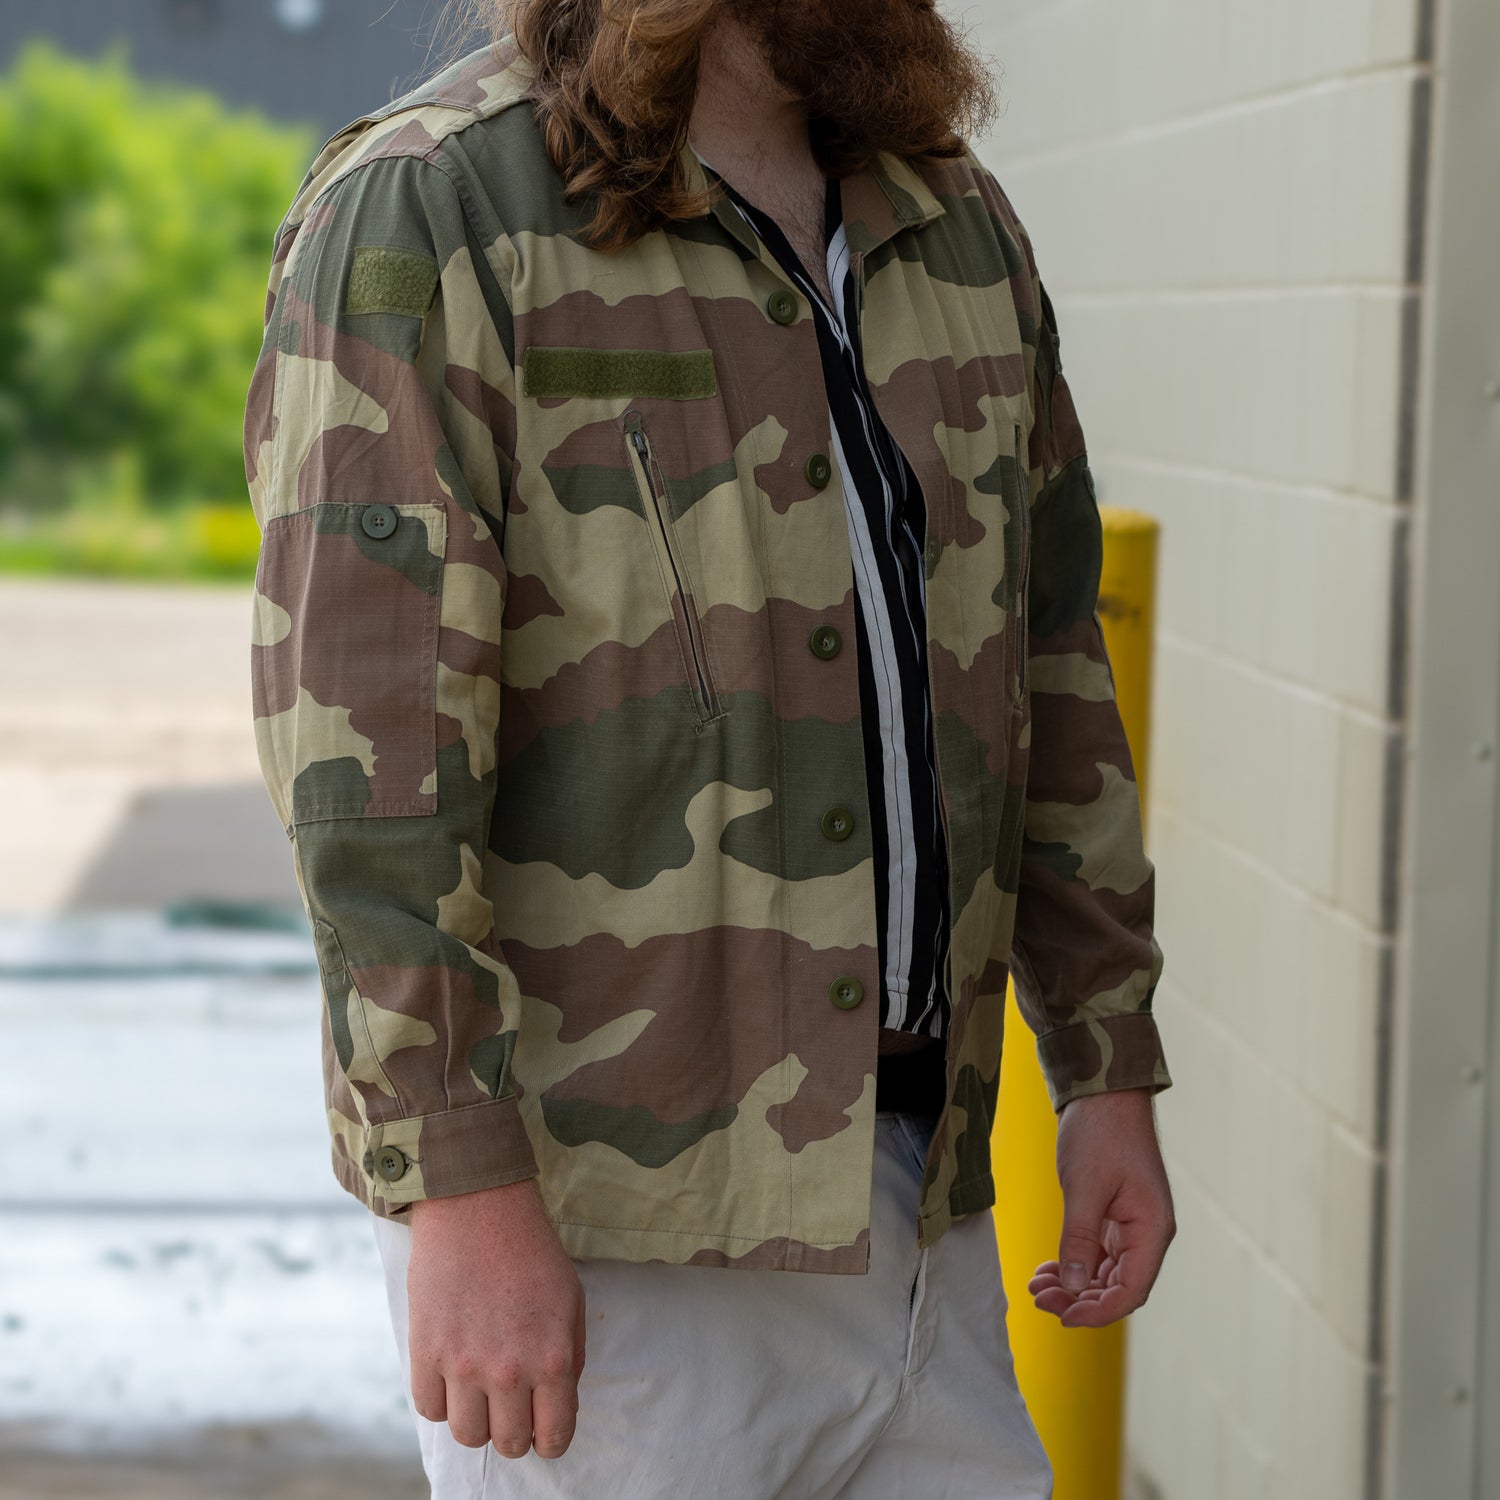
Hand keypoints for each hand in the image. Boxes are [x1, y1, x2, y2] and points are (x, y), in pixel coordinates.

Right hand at [407, 1179, 585, 1458]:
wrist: (477, 1208)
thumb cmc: (530, 1251)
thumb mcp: (571, 1301)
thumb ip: (569, 1358)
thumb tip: (558, 1404)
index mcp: (552, 1359)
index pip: (554, 1437)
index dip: (551, 1439)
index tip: (543, 1429)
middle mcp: (508, 1371)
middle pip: (508, 1443)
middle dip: (514, 1432)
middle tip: (512, 1407)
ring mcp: (463, 1366)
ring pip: (467, 1435)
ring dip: (476, 1419)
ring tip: (480, 1390)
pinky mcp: (425, 1353)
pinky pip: (430, 1409)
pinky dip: (442, 1400)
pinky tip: (452, 1373)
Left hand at [1027, 1088, 1174, 1327]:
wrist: (1103, 1094)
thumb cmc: (1100, 1134)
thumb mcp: (1084, 1188)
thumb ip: (1080, 1240)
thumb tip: (1075, 1288)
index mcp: (1152, 1230)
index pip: (1131, 1291)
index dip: (1098, 1311)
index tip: (1063, 1317)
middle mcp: (1147, 1234)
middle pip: (1117, 1287)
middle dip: (1079, 1299)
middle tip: (1039, 1299)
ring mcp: (1131, 1226)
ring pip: (1105, 1274)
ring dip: (1073, 1284)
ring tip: (1036, 1286)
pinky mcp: (1114, 1217)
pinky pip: (1097, 1254)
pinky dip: (1074, 1264)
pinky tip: (1047, 1268)